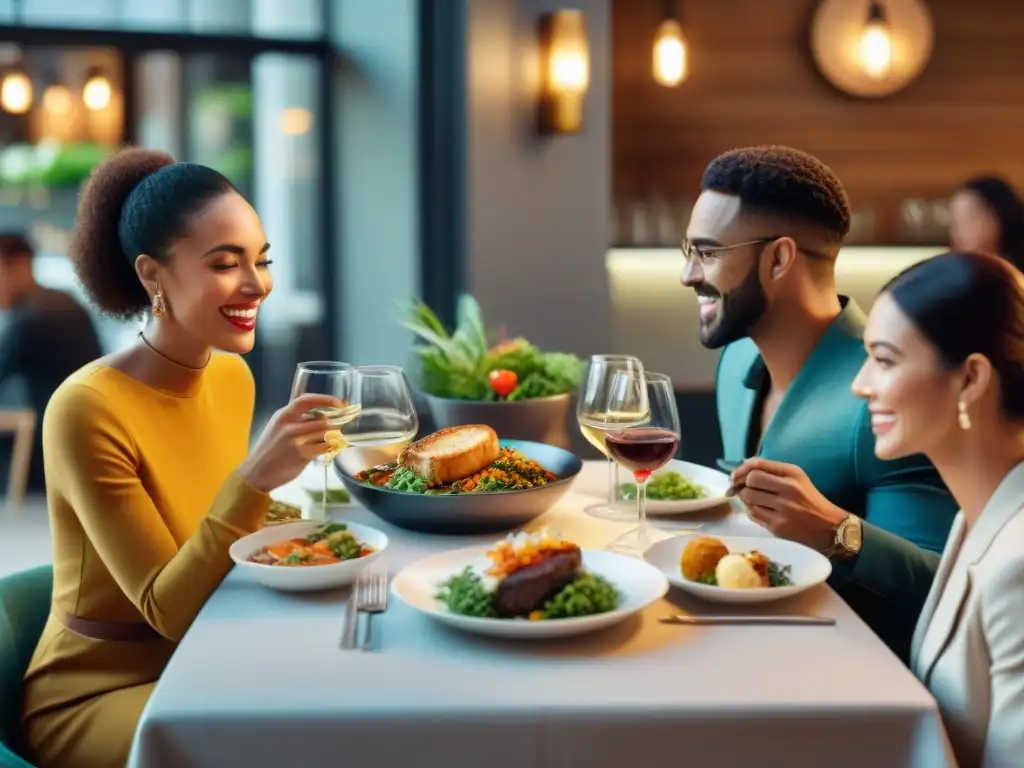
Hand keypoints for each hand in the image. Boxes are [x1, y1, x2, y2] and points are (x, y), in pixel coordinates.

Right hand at [237, 393, 344, 492]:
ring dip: (332, 437)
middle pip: (322, 420)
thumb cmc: (269, 450)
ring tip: (331, 440)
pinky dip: (330, 447)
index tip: (339, 402)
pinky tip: (327, 450)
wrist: (256, 472)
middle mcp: (290, 426)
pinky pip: (325, 447)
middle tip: (339, 428)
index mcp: (283, 415)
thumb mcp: (278, 427)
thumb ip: (296, 420)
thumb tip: (322, 417)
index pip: (306, 400)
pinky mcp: (303, 455)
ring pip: (326, 433)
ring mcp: (297, 441)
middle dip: (334, 424)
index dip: (325, 399)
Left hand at [730, 458, 847, 551]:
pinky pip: (753, 515)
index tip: (735, 477)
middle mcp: (788, 488)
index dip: (741, 469)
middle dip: (743, 486)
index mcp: (792, 473)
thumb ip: (772, 472)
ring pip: (748, 499)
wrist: (830, 528)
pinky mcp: (778, 526)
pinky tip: (762, 512)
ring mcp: (783, 508)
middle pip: (750, 481)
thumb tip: (742, 471)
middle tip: (746, 491)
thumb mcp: (797, 479)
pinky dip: (752, 512)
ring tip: (756, 502)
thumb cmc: (810, 501)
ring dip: (746, 500)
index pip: (758, 464)